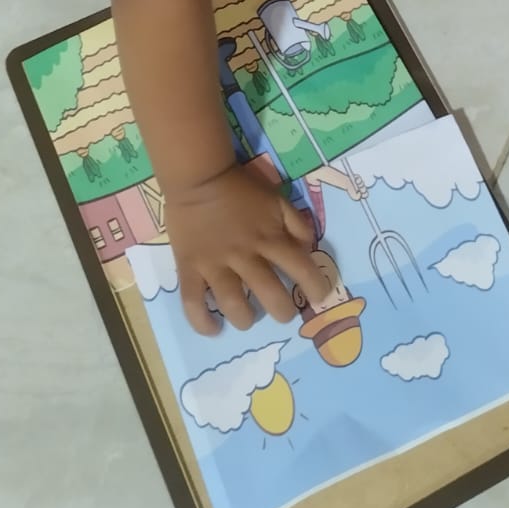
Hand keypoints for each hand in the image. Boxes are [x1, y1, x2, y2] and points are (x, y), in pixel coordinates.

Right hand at [165, 163, 332, 336]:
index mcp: (270, 238)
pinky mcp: (189, 268)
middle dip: (283, 311)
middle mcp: (245, 256)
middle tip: (283, 312)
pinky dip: (202, 322)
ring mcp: (215, 264)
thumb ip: (297, 224)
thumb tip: (309, 250)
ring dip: (245, 319)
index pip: (301, 269)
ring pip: (233, 305)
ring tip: (248, 318)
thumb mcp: (278, 199)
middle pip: (270, 295)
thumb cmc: (241, 188)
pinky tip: (214, 329)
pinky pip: (193, 302)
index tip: (319, 296)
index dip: (315, 287)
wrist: (199, 177)